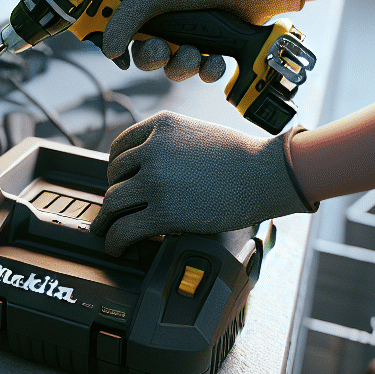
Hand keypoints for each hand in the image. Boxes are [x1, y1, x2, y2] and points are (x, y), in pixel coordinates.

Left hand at [91, 111, 310, 255]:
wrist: (267, 175)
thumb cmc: (241, 157)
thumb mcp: (196, 132)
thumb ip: (168, 143)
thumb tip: (147, 167)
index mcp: (160, 126)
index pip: (119, 148)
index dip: (115, 169)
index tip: (117, 182)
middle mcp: (152, 150)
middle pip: (114, 177)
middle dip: (114, 195)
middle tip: (116, 210)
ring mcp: (156, 181)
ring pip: (113, 203)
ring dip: (107, 221)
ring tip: (107, 232)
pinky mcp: (164, 213)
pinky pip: (125, 229)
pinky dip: (115, 241)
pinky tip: (116, 247)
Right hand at [101, 0, 305, 81]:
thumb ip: (123, 21)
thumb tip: (108, 52)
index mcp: (146, 0)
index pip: (120, 27)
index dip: (116, 44)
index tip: (118, 56)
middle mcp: (167, 19)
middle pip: (144, 54)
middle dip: (153, 58)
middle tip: (164, 50)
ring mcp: (190, 34)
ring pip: (172, 68)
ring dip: (182, 65)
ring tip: (197, 54)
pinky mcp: (213, 49)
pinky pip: (201, 72)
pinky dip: (208, 70)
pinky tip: (216, 60)